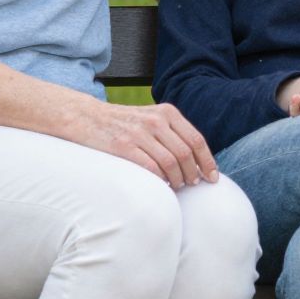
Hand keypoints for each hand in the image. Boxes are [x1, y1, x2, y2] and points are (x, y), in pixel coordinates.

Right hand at [72, 97, 217, 187]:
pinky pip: (151, 168)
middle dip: (193, 174)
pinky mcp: (123, 147)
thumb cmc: (124, 123)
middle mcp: (155, 121)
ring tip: (177, 186)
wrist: (87, 117)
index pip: (196, 140)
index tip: (212, 178)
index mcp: (167, 112)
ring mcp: (139, 133)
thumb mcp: (151, 118)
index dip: (207, 161)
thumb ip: (172, 132)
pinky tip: (161, 185)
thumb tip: (198, 160)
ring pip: (171, 163)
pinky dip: (160, 180)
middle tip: (192, 184)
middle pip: (186, 154)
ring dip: (178, 180)